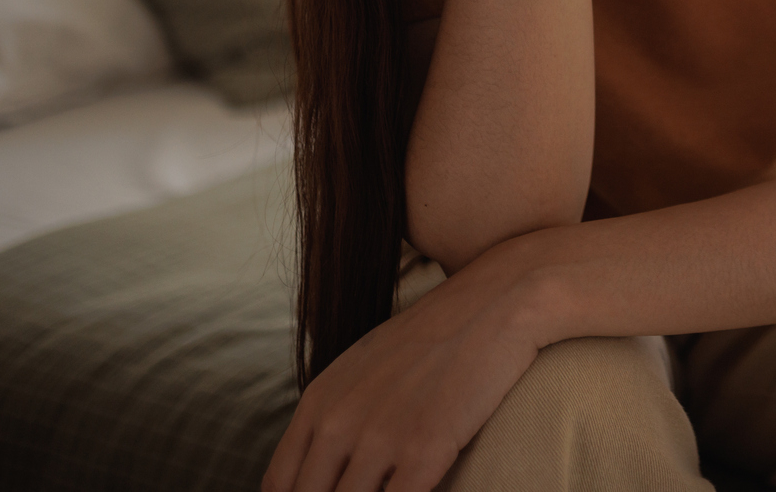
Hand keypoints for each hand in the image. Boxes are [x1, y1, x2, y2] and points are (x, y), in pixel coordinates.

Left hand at [261, 257, 541, 491]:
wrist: (496, 301)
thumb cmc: (439, 334)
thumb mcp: (366, 366)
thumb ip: (338, 415)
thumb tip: (327, 465)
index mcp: (319, 402)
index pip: (280, 484)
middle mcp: (338, 422)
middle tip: (368, 489)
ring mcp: (380, 437)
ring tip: (393, 487)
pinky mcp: (423, 449)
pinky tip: (422, 489)